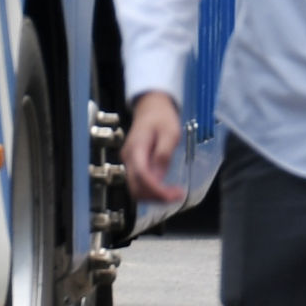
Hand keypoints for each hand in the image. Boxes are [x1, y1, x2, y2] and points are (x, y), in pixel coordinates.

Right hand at [124, 90, 185, 206]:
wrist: (150, 108)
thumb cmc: (161, 117)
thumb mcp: (170, 133)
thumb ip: (164, 154)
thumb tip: (159, 177)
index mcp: (136, 148)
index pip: (142, 176)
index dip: (156, 190)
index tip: (173, 195)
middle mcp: (129, 158)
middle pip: (136, 188)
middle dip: (156, 197)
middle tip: (177, 195)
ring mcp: (129, 162)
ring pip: (137, 189)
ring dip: (154, 196)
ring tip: (174, 193)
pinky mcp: (134, 165)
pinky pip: (140, 184)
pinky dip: (153, 191)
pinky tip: (166, 189)